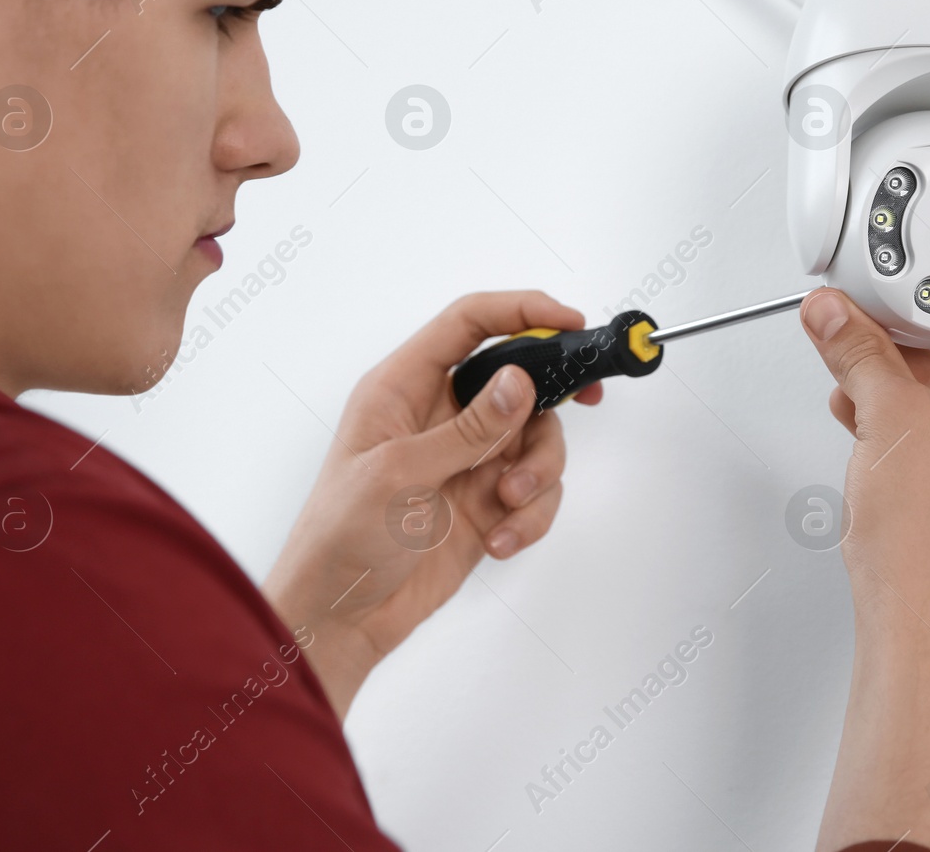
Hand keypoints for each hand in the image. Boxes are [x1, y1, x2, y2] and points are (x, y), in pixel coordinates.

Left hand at [262, 291, 598, 718]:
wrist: (339, 618)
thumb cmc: (341, 538)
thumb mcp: (400, 475)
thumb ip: (467, 430)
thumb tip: (518, 382)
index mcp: (403, 388)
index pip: (468, 324)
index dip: (522, 311)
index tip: (572, 323)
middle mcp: (439, 415)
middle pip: (518, 378)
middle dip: (552, 398)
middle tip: (590, 399)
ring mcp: (466, 459)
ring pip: (536, 437)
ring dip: (539, 470)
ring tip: (510, 504)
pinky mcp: (485, 502)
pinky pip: (535, 492)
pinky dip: (530, 515)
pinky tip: (500, 539)